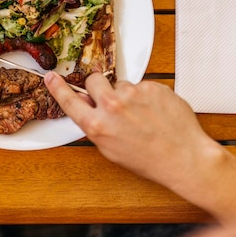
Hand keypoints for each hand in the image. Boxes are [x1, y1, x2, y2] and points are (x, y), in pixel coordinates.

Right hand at [44, 72, 216, 188]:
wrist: (183, 157)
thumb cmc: (149, 159)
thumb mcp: (111, 149)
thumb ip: (97, 126)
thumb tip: (90, 109)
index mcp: (98, 126)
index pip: (70, 101)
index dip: (58, 88)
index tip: (51, 77)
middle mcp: (112, 107)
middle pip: (94, 80)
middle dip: (100, 87)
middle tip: (111, 99)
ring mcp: (133, 94)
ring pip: (122, 84)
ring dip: (128, 95)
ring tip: (143, 114)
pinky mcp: (152, 86)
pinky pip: (143, 85)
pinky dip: (148, 96)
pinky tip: (156, 112)